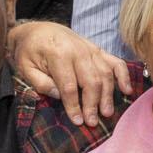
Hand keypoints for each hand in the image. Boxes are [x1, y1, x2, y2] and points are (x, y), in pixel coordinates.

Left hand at [10, 22, 129, 128]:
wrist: (37, 30)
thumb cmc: (29, 51)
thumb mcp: (25, 68)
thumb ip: (41, 83)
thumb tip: (61, 96)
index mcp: (57, 54)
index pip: (69, 85)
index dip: (74, 105)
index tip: (77, 121)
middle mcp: (77, 50)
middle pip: (90, 81)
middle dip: (92, 104)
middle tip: (92, 122)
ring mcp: (90, 48)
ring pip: (105, 74)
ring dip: (107, 95)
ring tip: (106, 112)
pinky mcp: (98, 49)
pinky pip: (115, 62)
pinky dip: (123, 76)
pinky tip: (127, 90)